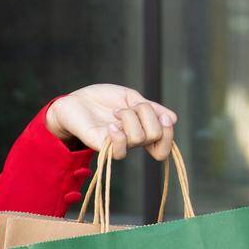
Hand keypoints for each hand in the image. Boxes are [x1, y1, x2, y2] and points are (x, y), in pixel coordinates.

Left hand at [45, 85, 177, 161]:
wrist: (76, 100)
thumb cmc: (102, 99)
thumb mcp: (131, 98)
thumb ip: (151, 108)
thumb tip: (172, 118)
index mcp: (142, 130)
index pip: (163, 146)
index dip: (168, 133)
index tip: (163, 116)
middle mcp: (132, 140)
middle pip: (154, 136)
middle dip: (146, 113)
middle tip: (129, 107)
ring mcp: (118, 144)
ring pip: (139, 138)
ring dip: (129, 116)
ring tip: (115, 112)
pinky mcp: (102, 146)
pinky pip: (119, 150)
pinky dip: (119, 134)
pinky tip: (111, 124)